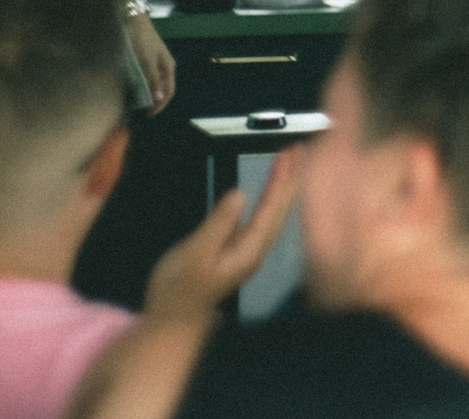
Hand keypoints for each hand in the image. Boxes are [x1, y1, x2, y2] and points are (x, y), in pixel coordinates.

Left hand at [127, 14, 176, 111]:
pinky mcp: (144, 58)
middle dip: (153, 100)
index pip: (168, 92)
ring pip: (153, 82)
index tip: (148, 114)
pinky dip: (140, 84)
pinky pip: (145, 76)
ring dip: (146, 92)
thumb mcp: (146, 61)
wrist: (132, 18)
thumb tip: (158, 99)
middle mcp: (163, 66)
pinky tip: (131, 86)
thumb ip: (152, 80)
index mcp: (168, 67)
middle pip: (161, 88)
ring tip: (134, 101)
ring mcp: (154, 62)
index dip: (160, 105)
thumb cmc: (141, 39)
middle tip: (140, 110)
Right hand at [144, 145, 298, 322]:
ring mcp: (247, 252)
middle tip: (297, 148)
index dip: (281, 178)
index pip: (272, 208)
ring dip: (282, 186)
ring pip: (273, 214)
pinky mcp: (237, 252)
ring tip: (289, 162)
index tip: (288, 153)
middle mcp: (254, 251)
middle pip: (280, 208)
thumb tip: (239, 194)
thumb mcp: (195, 254)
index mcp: (248, 251)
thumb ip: (218, 224)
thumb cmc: (178, 289)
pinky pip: (262, 219)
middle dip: (290, 177)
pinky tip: (270, 192)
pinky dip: (269, 199)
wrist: (171, 320)